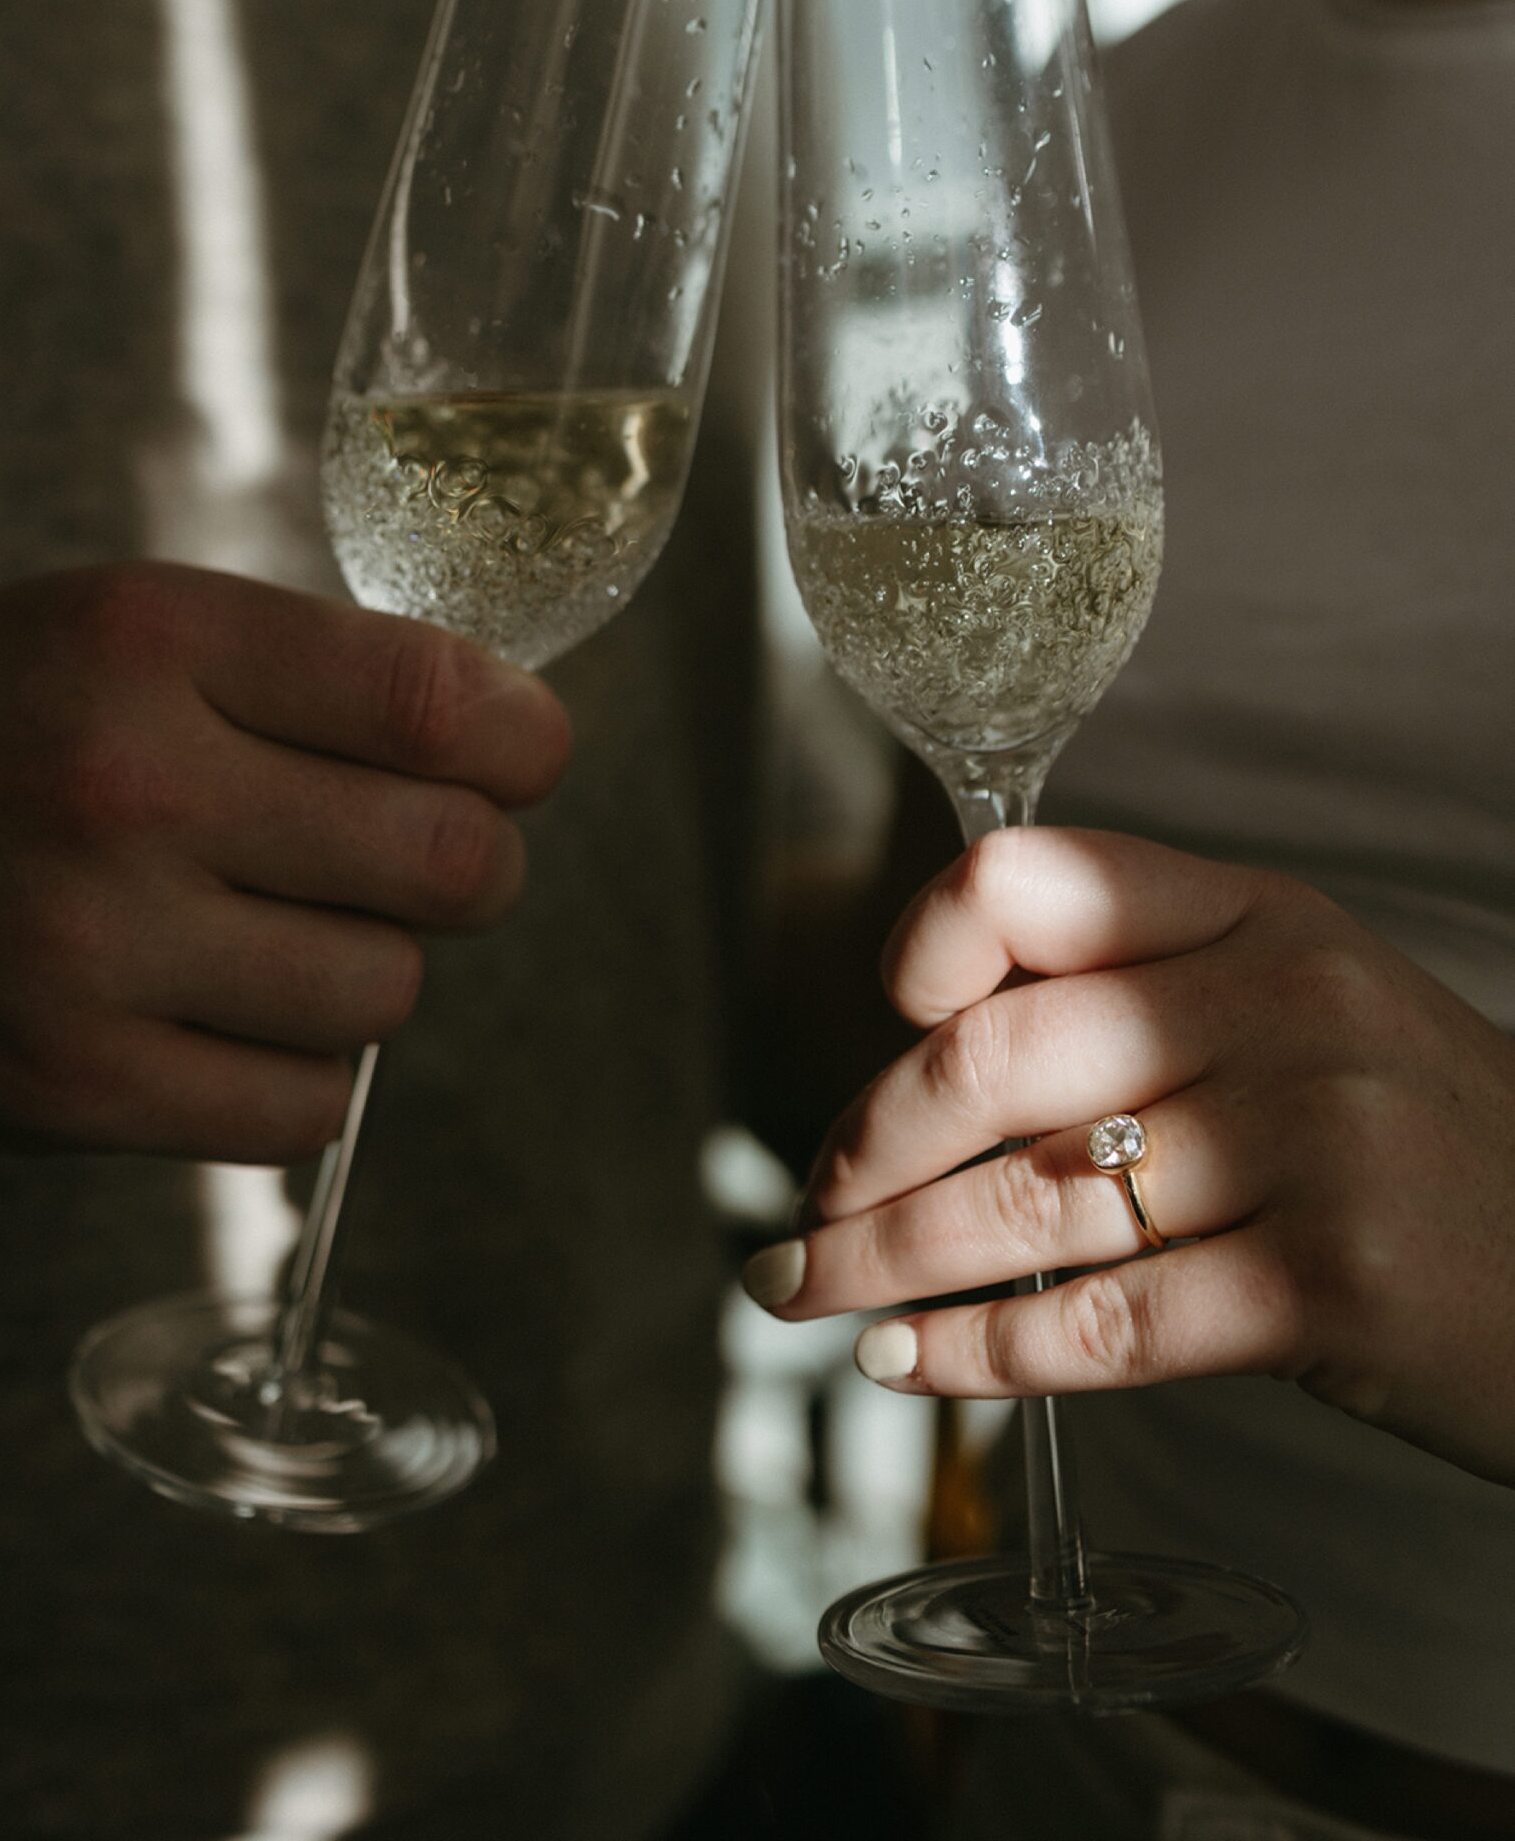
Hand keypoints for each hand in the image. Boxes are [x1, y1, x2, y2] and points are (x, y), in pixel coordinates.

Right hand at [0, 564, 568, 1160]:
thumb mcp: (130, 630)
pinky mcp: (75, 1086)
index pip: (433, 701)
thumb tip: (510, 742)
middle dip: (471, 865)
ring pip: (385, 993)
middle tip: (426, 860)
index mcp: (153, 644)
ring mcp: (96, 948)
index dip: (525, 743)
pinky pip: (304, 1110)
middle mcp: (128, 788)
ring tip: (283, 934)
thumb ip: (311, 670)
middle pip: (448, 861)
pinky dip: (300, 1074)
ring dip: (368, 971)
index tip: (525, 759)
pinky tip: (235, 1019)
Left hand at [742, 828, 1514, 1487]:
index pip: (1034, 877)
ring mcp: (1313, 1142)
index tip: (883, 1023)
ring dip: (881, 1261)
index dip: (923, 945)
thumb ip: (1157, 1001)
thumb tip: (934, 1054)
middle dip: (864, 1146)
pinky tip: (911, 1365)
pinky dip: (978, 1355)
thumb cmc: (1437, 1154)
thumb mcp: (1317, 1016)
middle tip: (805, 1210)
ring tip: (805, 1297)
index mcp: (1261, 916)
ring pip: (1023, 1201)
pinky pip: (1099, 1321)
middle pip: (993, 1056)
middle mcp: (1282, 1005)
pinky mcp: (1330, 1286)